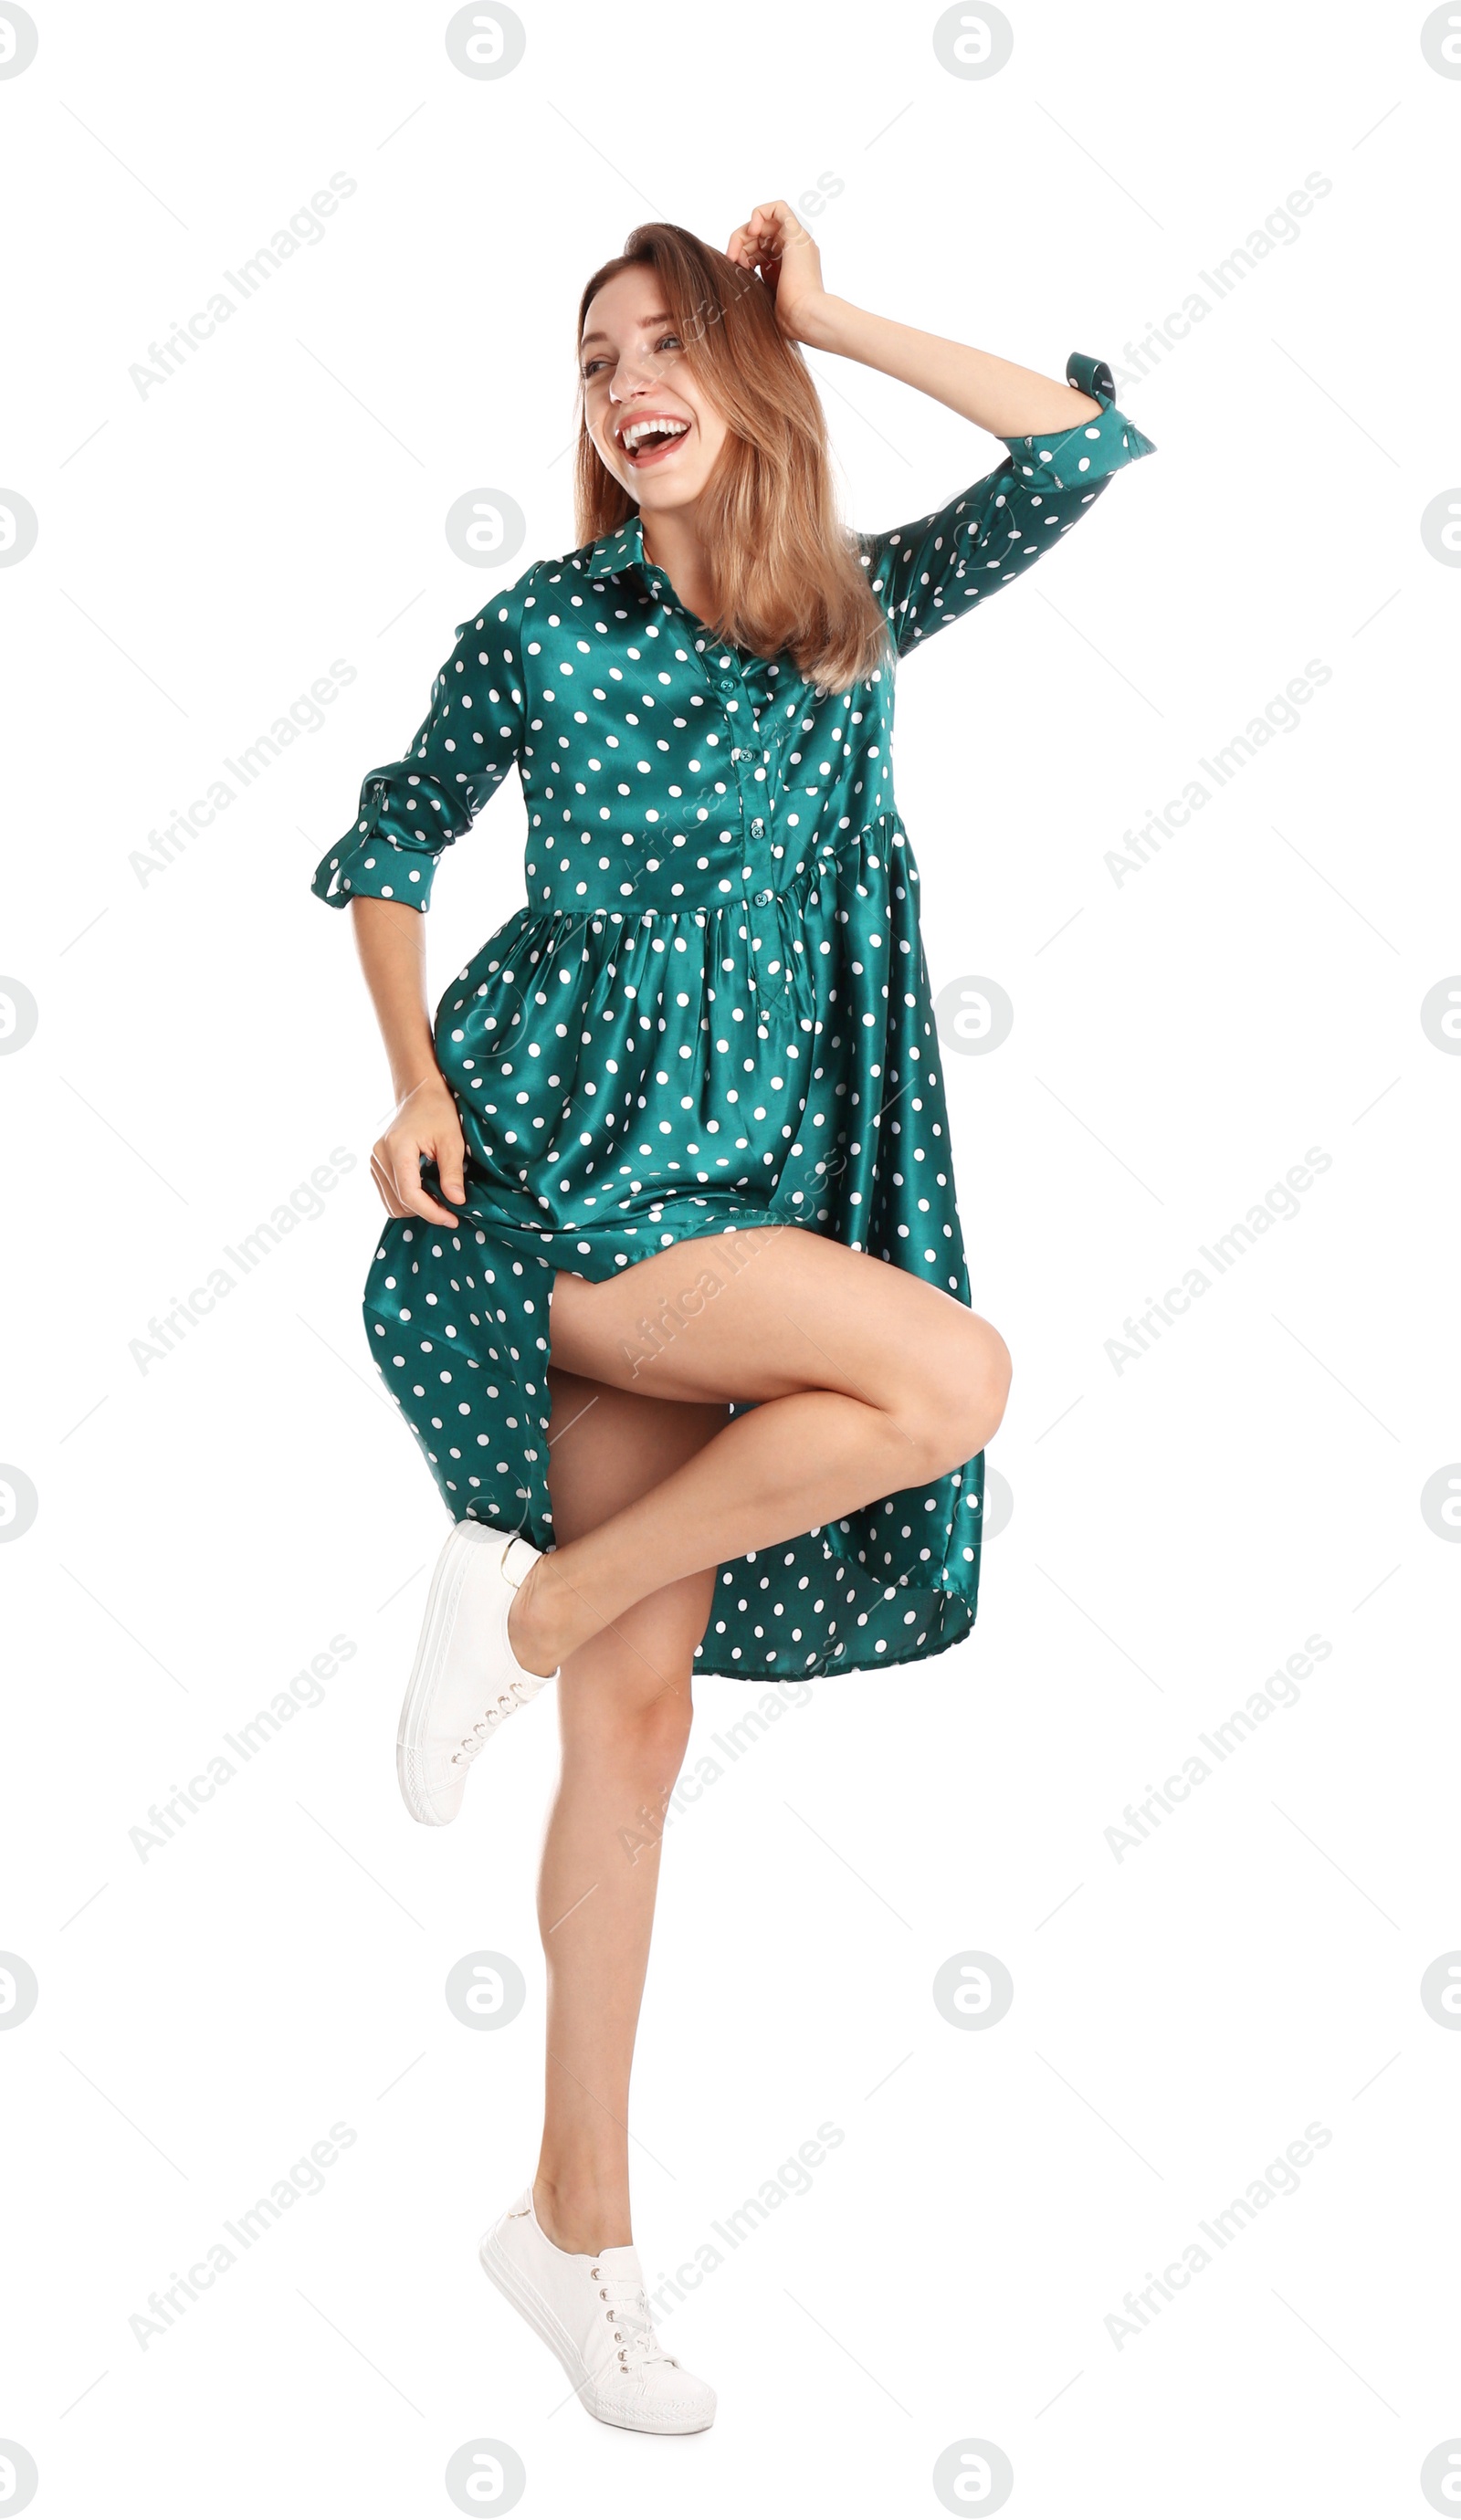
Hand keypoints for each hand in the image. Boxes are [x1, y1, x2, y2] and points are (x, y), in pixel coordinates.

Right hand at [370, 1074, 465, 1224]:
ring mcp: (375, 1162)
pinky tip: (427, 1194)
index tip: (453, 1219)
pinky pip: (389, 1196)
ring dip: (416, 1209)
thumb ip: (452, 1172)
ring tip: (440, 1201)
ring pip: (392, 1204)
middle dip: (426, 1211)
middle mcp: (379, 1156)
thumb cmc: (439, 1112)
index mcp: (396, 1148)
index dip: (431, 1212)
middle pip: (399, 1203)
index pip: (409, 1194)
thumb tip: (456, 1202)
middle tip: (451, 1209)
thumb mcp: (452, 1140)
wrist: (420, 1095)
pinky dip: (408, 1201)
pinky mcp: (377, 1166)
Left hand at [726, 199, 832, 347]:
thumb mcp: (765, 292)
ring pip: (765, 222)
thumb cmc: (787, 316)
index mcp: (787, 263)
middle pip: (760, 233)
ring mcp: (797, 241)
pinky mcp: (796, 235)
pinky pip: (778, 208)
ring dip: (744, 233)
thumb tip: (735, 269)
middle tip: (731, 259)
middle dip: (740, 242)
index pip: (760, 245)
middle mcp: (794, 249)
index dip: (743, 251)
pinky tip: (752, 231)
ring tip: (736, 254)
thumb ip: (755, 278)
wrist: (804, 317)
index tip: (735, 266)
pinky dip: (760, 214)